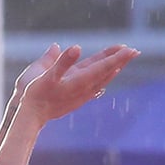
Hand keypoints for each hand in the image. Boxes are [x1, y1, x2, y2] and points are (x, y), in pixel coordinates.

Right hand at [19, 43, 138, 122]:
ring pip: (102, 79)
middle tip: (135, 51)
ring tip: (124, 59)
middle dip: (121, 60)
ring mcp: (81, 94)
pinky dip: (103, 78)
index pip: (102, 66)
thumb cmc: (34, 94)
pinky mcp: (76, 98)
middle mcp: (83, 88)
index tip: (129, 49)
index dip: (116, 56)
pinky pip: (95, 86)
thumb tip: (75, 48)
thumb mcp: (44, 75)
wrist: (29, 116)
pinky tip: (106, 78)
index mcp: (78, 80)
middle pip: (106, 71)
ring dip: (114, 68)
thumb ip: (60, 61)